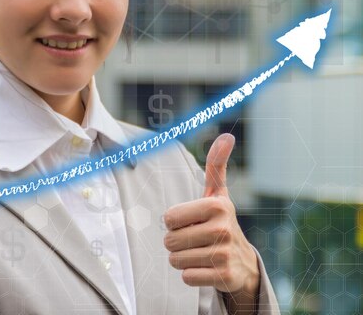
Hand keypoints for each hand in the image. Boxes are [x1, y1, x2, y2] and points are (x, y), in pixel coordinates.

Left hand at [163, 134, 259, 310]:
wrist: (243, 262)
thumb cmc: (220, 222)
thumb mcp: (218, 194)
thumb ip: (216, 165)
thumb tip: (227, 136)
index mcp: (217, 206)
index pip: (169, 218)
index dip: (175, 222)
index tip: (192, 221)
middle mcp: (222, 229)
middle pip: (170, 241)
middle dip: (177, 242)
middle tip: (195, 239)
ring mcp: (224, 255)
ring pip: (175, 259)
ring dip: (183, 258)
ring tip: (200, 252)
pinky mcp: (223, 277)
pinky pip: (186, 277)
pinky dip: (191, 274)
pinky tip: (206, 268)